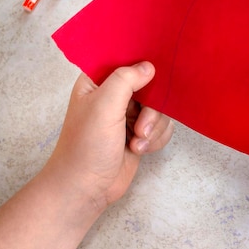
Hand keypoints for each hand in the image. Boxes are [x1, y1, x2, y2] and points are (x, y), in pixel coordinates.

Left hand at [46, 61, 173, 210]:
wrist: (86, 188)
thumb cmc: (86, 147)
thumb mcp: (104, 106)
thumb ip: (126, 80)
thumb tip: (149, 67)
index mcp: (97, 82)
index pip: (125, 60)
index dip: (143, 64)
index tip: (157, 74)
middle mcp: (114, 95)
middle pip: (151, 87)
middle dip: (151, 110)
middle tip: (140, 127)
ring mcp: (128, 115)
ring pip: (160, 109)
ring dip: (154, 128)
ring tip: (137, 143)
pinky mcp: (140, 133)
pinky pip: (163, 127)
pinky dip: (157, 138)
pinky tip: (140, 149)